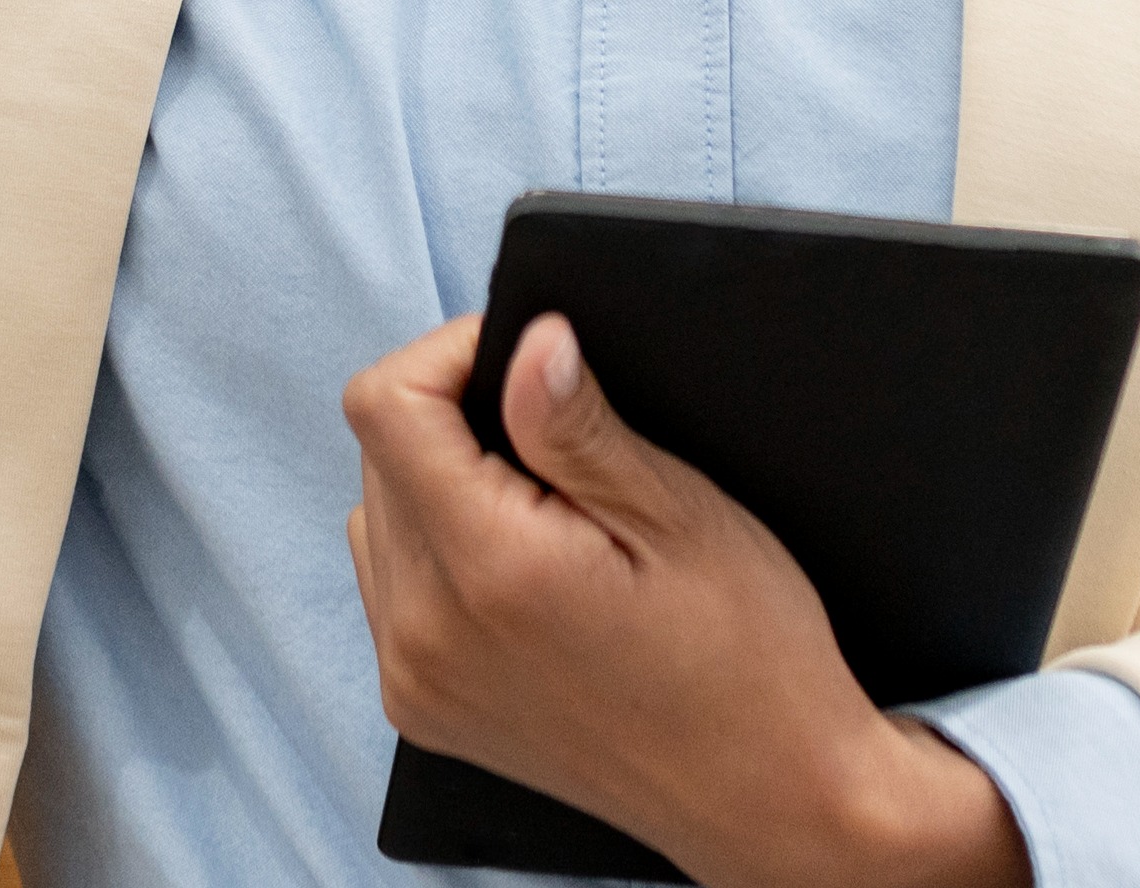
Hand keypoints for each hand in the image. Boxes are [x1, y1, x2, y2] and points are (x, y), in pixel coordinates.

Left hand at [344, 315, 1024, 887]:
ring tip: (543, 506)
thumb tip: (525, 342)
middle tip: (556, 436)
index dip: (450, 353)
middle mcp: (427, 632)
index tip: (520, 359)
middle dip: (452, 420)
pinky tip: (523, 568)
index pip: (386, 405)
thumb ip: (579, 428)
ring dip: (437, 486)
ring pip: (374, 519)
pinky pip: (390, 591)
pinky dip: (438, 555)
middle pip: (376, 456)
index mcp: (490, 569)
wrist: (764, 797)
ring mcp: (416, 680)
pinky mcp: (421, 711)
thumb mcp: (681, 517)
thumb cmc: (749, 658)